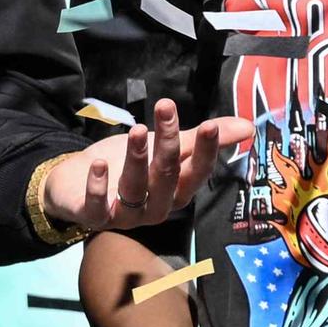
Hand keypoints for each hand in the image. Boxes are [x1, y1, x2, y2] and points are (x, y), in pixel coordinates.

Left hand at [42, 99, 251, 233]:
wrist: (78, 182)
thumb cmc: (126, 165)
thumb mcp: (164, 149)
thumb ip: (199, 141)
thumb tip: (249, 126)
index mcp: (177, 191)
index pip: (197, 174)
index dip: (205, 152)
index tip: (210, 125)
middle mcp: (156, 207)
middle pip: (166, 177)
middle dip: (168, 144)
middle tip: (165, 109)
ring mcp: (126, 215)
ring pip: (135, 190)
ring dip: (137, 160)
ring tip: (137, 129)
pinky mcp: (95, 217)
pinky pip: (97, 209)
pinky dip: (98, 187)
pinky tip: (100, 165)